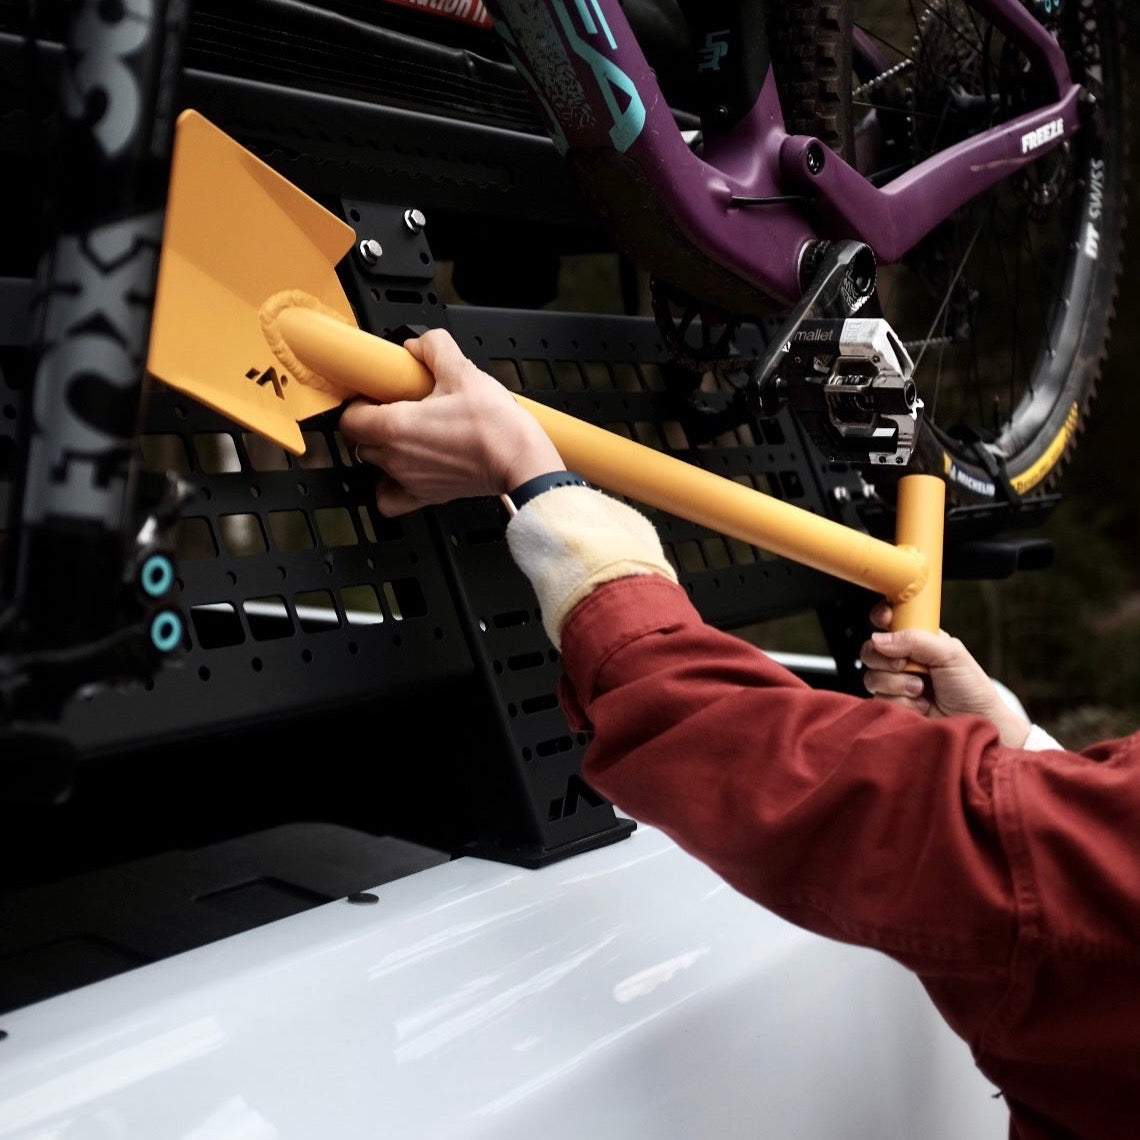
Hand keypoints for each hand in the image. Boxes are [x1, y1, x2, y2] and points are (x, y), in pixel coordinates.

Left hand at [338, 328, 563, 515]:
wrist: (521, 462)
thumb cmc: (494, 425)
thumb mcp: (463, 372)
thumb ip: (434, 349)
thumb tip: (419, 345)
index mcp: (394, 426)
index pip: (349, 417)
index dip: (358, 402)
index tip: (375, 394)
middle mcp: (395, 458)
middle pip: (360, 440)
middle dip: (373, 422)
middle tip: (398, 408)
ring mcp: (408, 480)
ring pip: (376, 465)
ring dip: (385, 449)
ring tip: (410, 434)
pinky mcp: (427, 496)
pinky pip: (389, 499)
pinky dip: (390, 487)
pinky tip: (404, 471)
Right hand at [859, 602, 1031, 746]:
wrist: (975, 723)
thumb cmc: (971, 688)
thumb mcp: (950, 654)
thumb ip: (914, 640)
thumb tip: (878, 639)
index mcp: (918, 641)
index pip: (890, 621)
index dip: (882, 618)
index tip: (884, 620)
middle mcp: (904, 660)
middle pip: (872, 650)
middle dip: (886, 659)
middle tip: (905, 665)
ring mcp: (896, 683)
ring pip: (872, 676)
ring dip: (898, 684)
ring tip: (922, 690)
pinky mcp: (892, 705)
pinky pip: (879, 698)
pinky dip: (901, 702)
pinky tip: (920, 705)